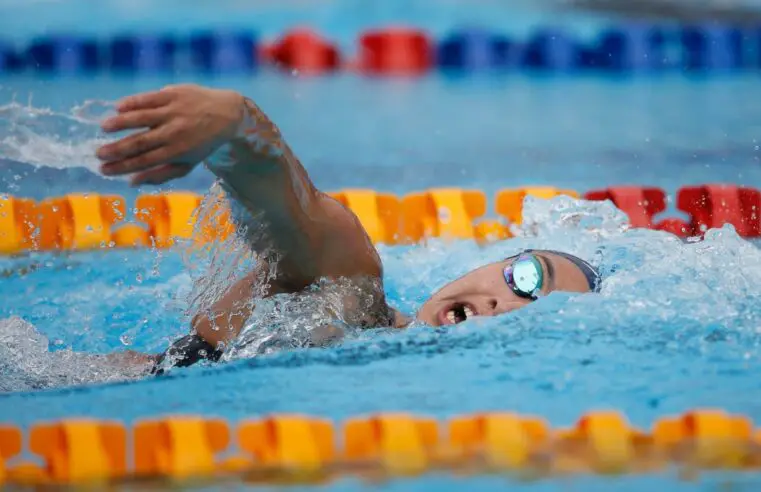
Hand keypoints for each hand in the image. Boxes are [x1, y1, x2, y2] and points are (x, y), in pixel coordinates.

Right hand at [96, 84, 243, 185]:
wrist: (227, 113)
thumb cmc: (202, 142)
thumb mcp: (187, 163)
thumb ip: (161, 174)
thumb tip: (131, 182)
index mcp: (178, 151)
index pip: (144, 161)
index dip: (122, 166)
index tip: (103, 169)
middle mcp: (175, 132)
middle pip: (140, 142)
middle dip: (116, 149)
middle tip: (98, 153)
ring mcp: (174, 111)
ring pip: (141, 118)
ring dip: (120, 123)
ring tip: (104, 127)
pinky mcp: (173, 94)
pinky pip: (148, 98)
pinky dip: (132, 103)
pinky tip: (118, 107)